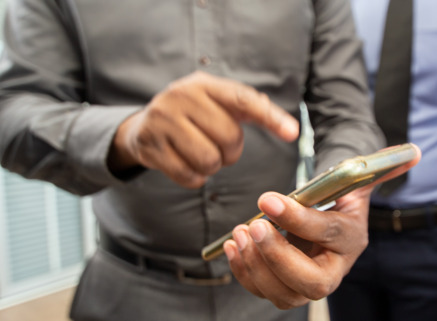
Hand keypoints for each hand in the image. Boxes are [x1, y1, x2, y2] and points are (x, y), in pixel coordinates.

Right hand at [108, 71, 298, 187]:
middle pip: (228, 137)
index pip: (243, 100)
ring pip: (208, 159)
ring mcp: (162, 120)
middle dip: (231, 151)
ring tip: (204, 155)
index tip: (292, 132)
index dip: (270, 117)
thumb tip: (289, 127)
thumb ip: (249, 108)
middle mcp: (181, 96)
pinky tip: (189, 165)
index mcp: (204, 84)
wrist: (143, 126)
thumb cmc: (192, 115)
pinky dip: (196, 178)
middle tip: (220, 147)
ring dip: (213, 166)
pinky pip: (189, 176)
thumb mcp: (216, 102)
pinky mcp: (150, 146)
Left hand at [223, 144, 420, 308]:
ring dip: (256, 266)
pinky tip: (234, 245)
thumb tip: (411, 153)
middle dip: (279, 258)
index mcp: (352, 240)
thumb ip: (379, 166)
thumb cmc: (339, 196)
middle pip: (312, 284)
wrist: (326, 215)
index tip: (268, 198)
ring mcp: (307, 283)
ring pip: (283, 294)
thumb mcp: (357, 178)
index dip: (299, 219)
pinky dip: (244, 271)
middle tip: (255, 227)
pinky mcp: (282, 286)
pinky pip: (262, 290)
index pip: (330, 234)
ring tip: (240, 233)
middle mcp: (334, 269)